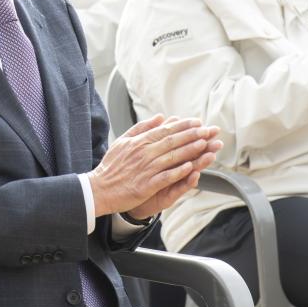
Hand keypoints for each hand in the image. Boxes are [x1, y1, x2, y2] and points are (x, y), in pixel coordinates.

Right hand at [89, 115, 221, 217]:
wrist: (99, 189)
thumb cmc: (111, 166)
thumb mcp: (123, 141)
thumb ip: (142, 128)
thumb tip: (160, 117)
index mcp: (138, 142)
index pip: (165, 130)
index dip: (183, 126)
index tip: (198, 122)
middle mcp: (143, 153)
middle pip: (172, 141)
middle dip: (192, 135)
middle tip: (208, 130)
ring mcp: (145, 169)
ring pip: (172, 157)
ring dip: (190, 150)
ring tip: (205, 144)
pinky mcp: (146, 185)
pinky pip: (166, 176)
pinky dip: (179, 171)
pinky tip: (191, 167)